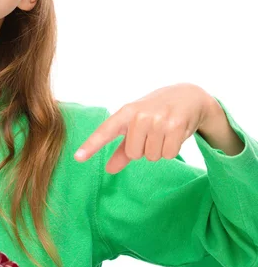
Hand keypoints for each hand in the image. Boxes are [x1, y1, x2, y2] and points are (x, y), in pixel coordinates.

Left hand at [74, 83, 217, 173]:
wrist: (188, 96)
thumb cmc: (155, 112)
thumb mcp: (135, 125)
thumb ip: (122, 149)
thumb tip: (109, 170)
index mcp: (125, 113)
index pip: (105, 131)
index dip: (91, 145)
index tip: (78, 158)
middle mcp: (139, 115)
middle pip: (134, 154)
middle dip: (144, 149)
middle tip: (153, 133)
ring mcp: (158, 120)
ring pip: (152, 156)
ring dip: (159, 149)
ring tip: (165, 132)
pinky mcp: (176, 126)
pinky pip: (168, 154)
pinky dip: (172, 149)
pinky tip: (175, 134)